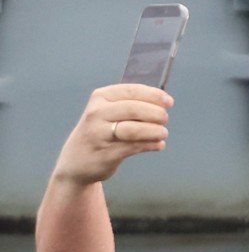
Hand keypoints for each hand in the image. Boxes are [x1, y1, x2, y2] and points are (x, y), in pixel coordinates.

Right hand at [52, 84, 171, 185]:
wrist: (77, 160)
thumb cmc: (101, 131)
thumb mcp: (108, 112)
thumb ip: (131, 104)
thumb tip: (163, 102)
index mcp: (100, 98)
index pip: (131, 91)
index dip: (153, 95)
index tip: (169, 102)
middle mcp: (97, 113)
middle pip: (134, 109)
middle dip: (156, 113)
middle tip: (165, 119)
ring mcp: (100, 134)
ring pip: (134, 129)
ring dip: (155, 131)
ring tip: (163, 133)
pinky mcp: (107, 153)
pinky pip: (135, 147)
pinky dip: (151, 145)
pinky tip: (158, 144)